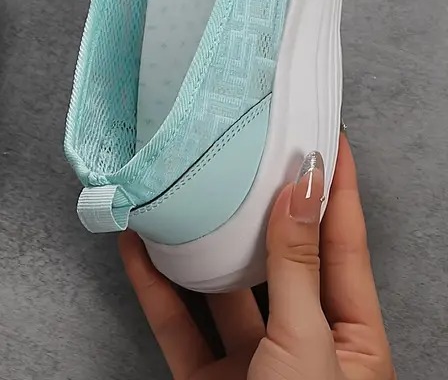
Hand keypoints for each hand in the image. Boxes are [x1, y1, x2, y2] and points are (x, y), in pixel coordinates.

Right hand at [120, 134, 394, 378]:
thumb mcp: (311, 347)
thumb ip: (299, 267)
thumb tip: (301, 191)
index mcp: (351, 335)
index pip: (343, 240)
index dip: (337, 185)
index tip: (325, 134)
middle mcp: (303, 342)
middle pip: (280, 256)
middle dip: (261, 205)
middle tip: (248, 150)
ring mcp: (252, 362)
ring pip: (222, 285)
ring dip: (199, 240)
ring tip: (186, 188)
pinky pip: (177, 322)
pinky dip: (154, 283)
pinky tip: (139, 246)